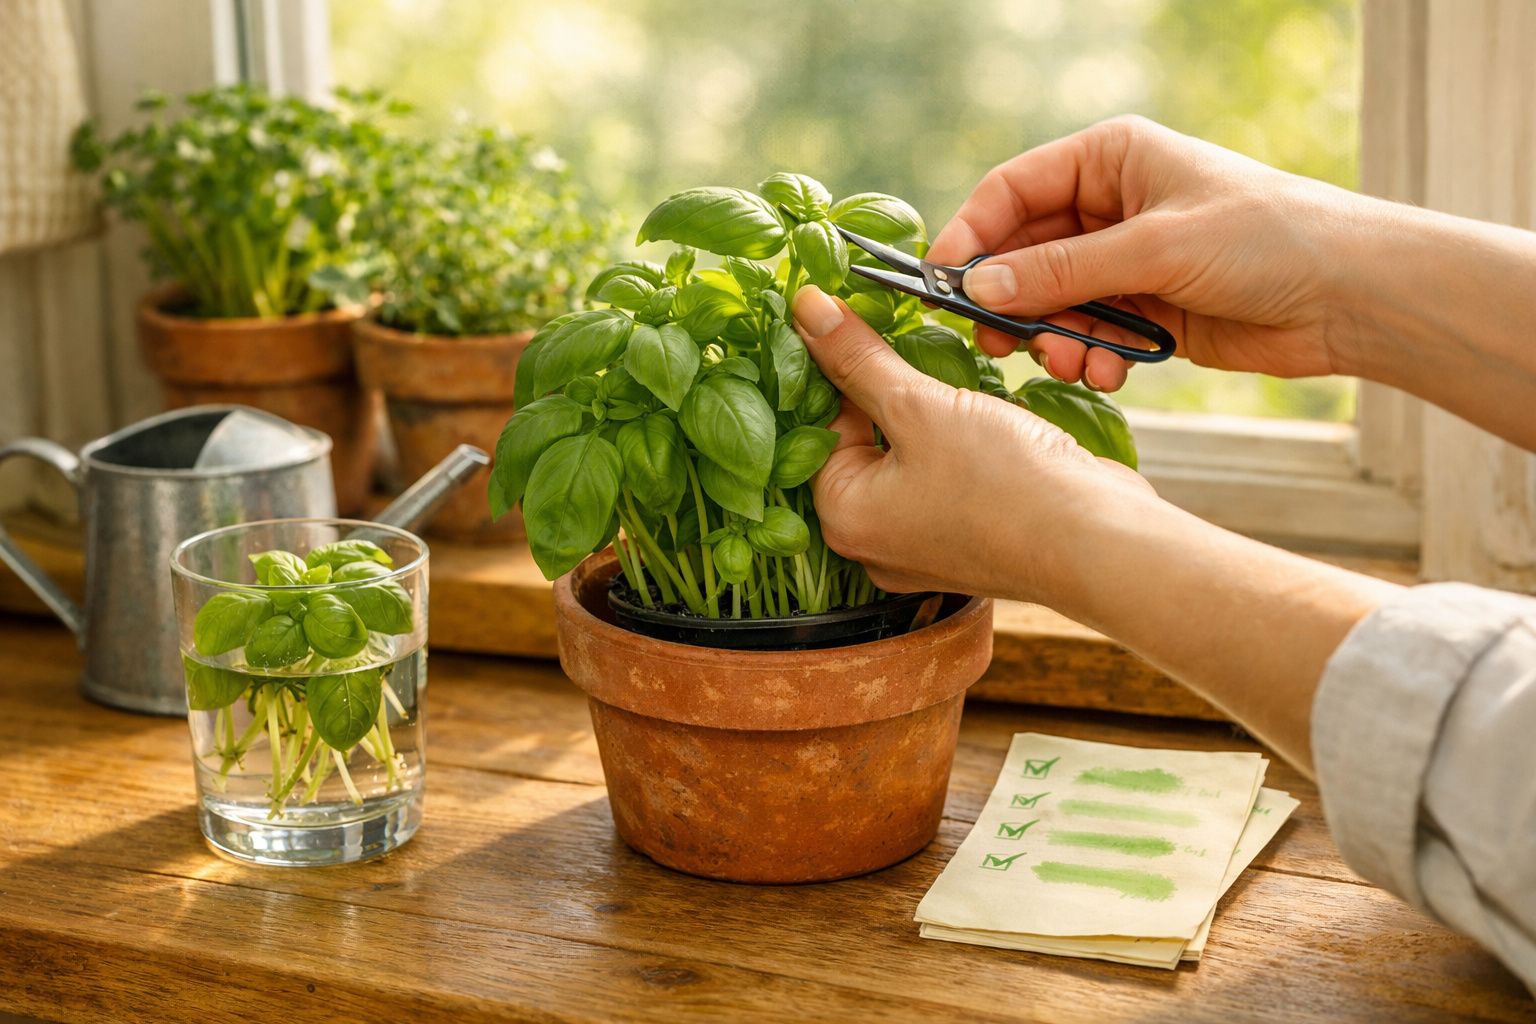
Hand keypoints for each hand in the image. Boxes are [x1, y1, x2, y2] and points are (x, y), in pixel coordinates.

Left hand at [791, 285, 1155, 601]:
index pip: (816, 427)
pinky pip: (946, 477)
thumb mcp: (919, 405)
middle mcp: (875, 541)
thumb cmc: (1003, 483)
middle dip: (883, 390)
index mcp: (843, 517)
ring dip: (926, 411)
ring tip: (950, 378)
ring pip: (907, 456)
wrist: (1099, 540)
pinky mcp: (970, 537)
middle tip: (904, 339)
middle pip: (860, 443)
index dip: (833, 368)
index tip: (852, 319)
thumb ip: (859, 358)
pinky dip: (957, 441)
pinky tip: (981, 413)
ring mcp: (925, 544)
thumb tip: (805, 309)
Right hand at [928, 115, 1369, 391]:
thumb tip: (978, 288)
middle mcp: (1109, 206)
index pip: (1010, 193)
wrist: (1351, 296)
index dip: (970, 238)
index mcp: (1108, 159)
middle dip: (1013, 303)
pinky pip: (1087, 335)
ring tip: (1075, 363)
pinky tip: (1111, 374)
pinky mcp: (1145, 312)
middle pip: (1022, 255)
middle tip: (1000, 345)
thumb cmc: (1267, 239)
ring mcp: (1125, 262)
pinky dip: (1088, 358)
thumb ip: (1062, 271)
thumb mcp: (1156, 248)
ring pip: (1051, 304)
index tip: (942, 288)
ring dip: (1054, 339)